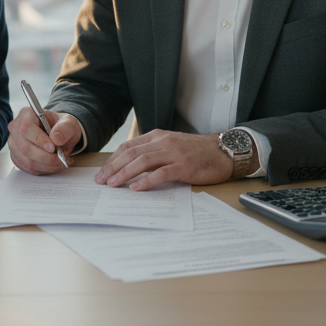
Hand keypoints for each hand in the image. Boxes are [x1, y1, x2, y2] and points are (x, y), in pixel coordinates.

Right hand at [7, 108, 80, 175]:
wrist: (58, 135)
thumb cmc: (61, 127)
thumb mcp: (69, 123)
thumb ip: (65, 128)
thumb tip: (56, 139)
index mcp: (26, 114)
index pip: (26, 128)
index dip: (39, 140)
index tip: (53, 148)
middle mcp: (16, 128)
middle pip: (25, 147)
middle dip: (46, 157)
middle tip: (62, 159)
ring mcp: (14, 144)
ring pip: (26, 161)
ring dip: (47, 166)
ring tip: (62, 163)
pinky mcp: (17, 157)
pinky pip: (28, 168)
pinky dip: (44, 170)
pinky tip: (54, 166)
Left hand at [94, 129, 238, 190]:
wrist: (223, 152)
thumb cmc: (197, 151)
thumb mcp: (172, 145)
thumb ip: (154, 152)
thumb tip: (131, 166)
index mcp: (158, 136)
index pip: (129, 146)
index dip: (113, 159)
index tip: (102, 171)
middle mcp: (163, 142)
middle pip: (131, 153)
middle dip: (113, 167)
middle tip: (101, 181)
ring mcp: (174, 153)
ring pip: (142, 161)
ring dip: (124, 174)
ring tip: (113, 185)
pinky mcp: (184, 166)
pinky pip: (161, 173)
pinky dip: (146, 181)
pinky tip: (136, 188)